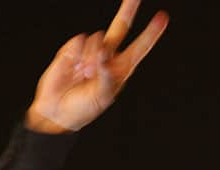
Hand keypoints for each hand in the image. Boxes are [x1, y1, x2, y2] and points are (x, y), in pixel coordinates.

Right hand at [26, 0, 168, 132]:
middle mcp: (107, 56)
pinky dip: (76, 55)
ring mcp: (89, 50)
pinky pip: (79, 41)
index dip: (151, 33)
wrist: (56, 110)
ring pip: (97, 39)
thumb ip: (107, 75)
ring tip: (83, 75)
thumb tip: (103, 52)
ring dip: (91, 58)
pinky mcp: (72, 49)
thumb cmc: (83, 108)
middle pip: (121, 26)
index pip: (139, 48)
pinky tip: (72, 69)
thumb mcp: (101, 97)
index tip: (163, 17)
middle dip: (129, 9)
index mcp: (120, 69)